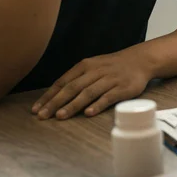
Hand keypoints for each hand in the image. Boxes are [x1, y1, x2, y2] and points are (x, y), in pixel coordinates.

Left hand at [31, 50, 151, 119]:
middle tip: (43, 116)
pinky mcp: (123, 88)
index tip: (36, 109)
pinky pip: (108, 97)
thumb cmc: (113, 66)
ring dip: (73, 105)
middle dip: (56, 102)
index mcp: (85, 66)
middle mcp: (96, 71)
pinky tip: (88, 113)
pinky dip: (98, 105)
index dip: (49, 96)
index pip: (63, 82)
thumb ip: (77, 78)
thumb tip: (55, 96)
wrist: (141, 60)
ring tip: (61, 116)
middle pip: (73, 88)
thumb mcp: (93, 66)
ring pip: (88, 92)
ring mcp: (110, 79)